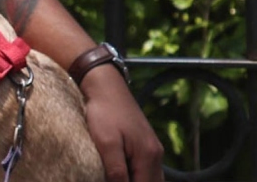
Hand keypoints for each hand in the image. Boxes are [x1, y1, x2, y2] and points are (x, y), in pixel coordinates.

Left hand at [81, 66, 164, 180]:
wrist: (106, 86)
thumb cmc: (104, 112)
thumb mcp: (106, 143)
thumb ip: (116, 170)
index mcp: (148, 156)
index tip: (108, 181)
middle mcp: (155, 154)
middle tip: (112, 179)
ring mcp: (152, 149)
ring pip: (151, 178)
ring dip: (137, 180)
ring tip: (117, 177)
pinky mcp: (144, 144)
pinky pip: (146, 168)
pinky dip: (137, 175)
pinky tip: (123, 174)